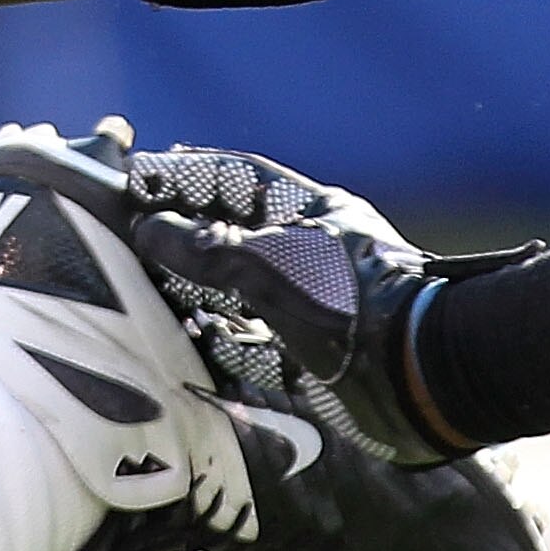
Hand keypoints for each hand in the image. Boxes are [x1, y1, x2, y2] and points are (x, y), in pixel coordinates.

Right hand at [125, 139, 466, 463]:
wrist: (414, 376)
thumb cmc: (346, 300)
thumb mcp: (265, 265)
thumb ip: (202, 247)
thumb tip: (148, 228)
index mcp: (311, 214)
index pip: (238, 179)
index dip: (189, 174)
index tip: (142, 175)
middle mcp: (312, 255)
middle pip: (237, 237)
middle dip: (186, 238)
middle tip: (134, 240)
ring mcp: (313, 306)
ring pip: (243, 293)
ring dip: (200, 294)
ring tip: (153, 294)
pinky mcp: (314, 356)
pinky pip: (258, 345)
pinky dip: (225, 344)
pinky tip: (196, 343)